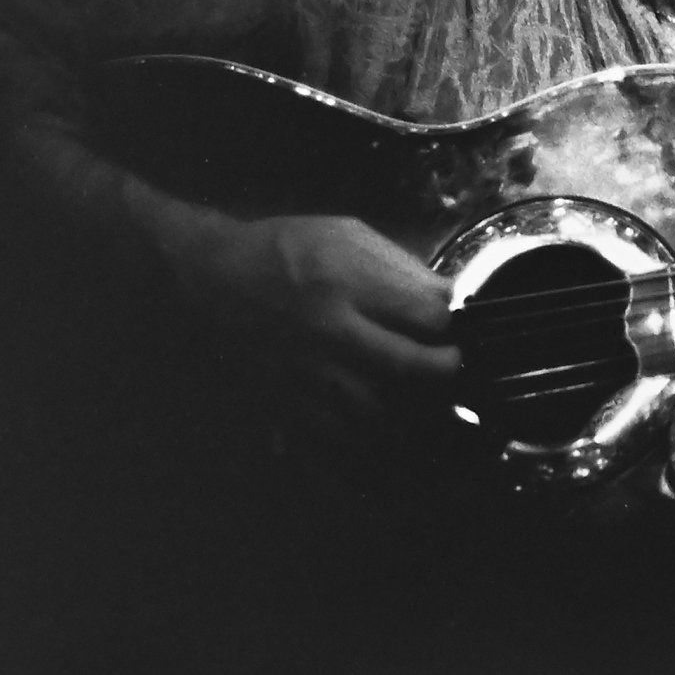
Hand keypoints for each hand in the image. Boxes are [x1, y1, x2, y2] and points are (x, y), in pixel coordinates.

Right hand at [162, 209, 461, 443]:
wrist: (211, 277)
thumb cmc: (287, 249)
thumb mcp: (347, 235)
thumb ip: (401, 268)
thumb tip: (452, 299)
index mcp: (347, 283)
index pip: (425, 315)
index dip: (455, 324)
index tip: (463, 327)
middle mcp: (327, 333)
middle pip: (409, 369)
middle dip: (446, 372)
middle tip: (455, 367)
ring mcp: (306, 374)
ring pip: (379, 413)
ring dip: (415, 412)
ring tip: (430, 401)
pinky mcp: (285, 403)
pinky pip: (338, 438)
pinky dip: (371, 439)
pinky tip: (388, 425)